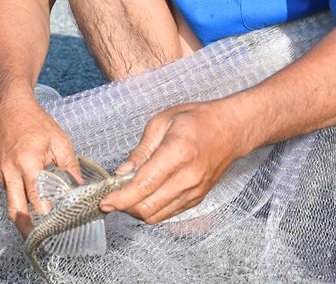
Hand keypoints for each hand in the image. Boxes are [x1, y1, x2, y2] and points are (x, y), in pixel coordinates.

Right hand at [0, 97, 81, 235]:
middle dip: (25, 227)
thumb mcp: (59, 141)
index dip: (42, 212)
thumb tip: (80, 186)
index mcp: (27, 162)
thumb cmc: (37, 123)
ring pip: (10, 200)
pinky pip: (6, 189)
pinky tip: (26, 186)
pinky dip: (17, 192)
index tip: (51, 224)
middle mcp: (9, 170)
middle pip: (15, 209)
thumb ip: (70, 165)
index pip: (34, 196)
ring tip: (36, 220)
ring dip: (22, 210)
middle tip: (37, 239)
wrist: (10, 109)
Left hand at [99, 99, 247, 223]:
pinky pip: (168, 213)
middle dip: (125, 206)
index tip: (104, 201)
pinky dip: (152, 209)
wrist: (231, 129)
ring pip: (157, 215)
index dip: (121, 198)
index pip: (144, 185)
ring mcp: (194, 191)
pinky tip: (145, 195)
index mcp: (177, 153)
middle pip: (148, 207)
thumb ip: (141, 150)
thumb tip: (122, 172)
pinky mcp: (197, 199)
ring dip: (137, 210)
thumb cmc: (197, 120)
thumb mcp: (162, 122)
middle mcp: (188, 177)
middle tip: (113, 196)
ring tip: (128, 194)